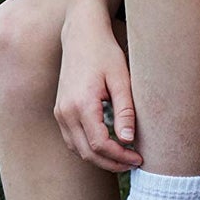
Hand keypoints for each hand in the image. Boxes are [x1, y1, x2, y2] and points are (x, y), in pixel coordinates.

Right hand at [55, 12, 139, 170]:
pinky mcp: (60, 111)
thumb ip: (125, 111)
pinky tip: (109, 148)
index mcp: (81, 104)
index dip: (120, 156)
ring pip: (78, 149)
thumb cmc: (105, 54)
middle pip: (87, 152)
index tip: (139, 158)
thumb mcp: (122, 80)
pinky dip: (89, 149)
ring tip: (124, 158)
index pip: (100, 144)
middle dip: (112, 163)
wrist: (81, 36)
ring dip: (100, 159)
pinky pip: (72, 140)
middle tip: (134, 163)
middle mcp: (65, 111)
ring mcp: (60, 112)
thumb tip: (128, 139)